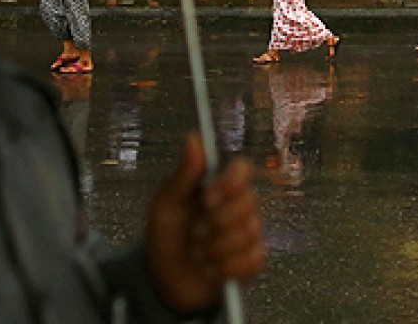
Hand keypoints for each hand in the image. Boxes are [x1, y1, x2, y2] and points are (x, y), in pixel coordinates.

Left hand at [145, 133, 264, 314]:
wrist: (164, 281)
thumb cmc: (165, 236)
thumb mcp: (166, 205)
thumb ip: (183, 174)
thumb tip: (194, 136)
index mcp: (219, 186)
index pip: (243, 169)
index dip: (230, 182)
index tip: (207, 197)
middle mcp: (239, 207)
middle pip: (250, 201)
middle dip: (217, 222)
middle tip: (194, 233)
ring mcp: (249, 235)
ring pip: (249, 233)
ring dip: (216, 248)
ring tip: (197, 254)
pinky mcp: (252, 263)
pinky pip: (252, 260)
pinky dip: (226, 268)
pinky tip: (210, 271)